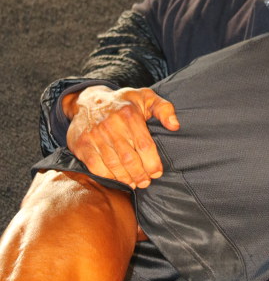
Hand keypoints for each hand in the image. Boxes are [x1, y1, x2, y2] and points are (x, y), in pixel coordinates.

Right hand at [64, 86, 179, 187]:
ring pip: (114, 165)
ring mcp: (94, 135)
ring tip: (134, 183)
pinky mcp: (82, 144)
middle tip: (146, 182)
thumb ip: (164, 108)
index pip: (144, 145)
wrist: (88, 101)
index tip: (157, 173)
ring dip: (126, 179)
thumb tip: (175, 126)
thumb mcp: (145, 97)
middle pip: (130, 159)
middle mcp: (111, 124)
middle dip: (140, 175)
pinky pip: (96, 167)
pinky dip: (108, 177)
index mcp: (129, 114)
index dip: (152, 163)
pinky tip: (117, 180)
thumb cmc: (123, 103)